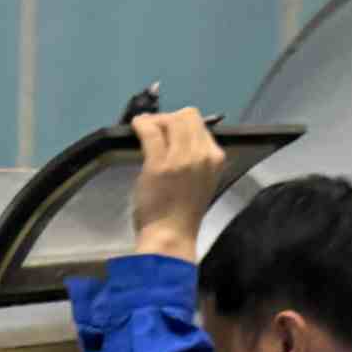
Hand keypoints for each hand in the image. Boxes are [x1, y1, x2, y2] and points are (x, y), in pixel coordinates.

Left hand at [129, 108, 226, 261]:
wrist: (171, 236)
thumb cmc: (183, 213)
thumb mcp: (201, 181)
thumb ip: (196, 158)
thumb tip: (178, 136)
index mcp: (216, 158)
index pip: (201, 125)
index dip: (182, 124)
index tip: (169, 132)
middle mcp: (202, 154)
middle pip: (187, 116)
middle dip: (169, 118)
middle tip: (155, 130)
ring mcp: (181, 158)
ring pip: (170, 120)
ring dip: (155, 120)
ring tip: (145, 129)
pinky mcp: (159, 163)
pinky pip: (150, 131)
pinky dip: (141, 124)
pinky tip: (135, 126)